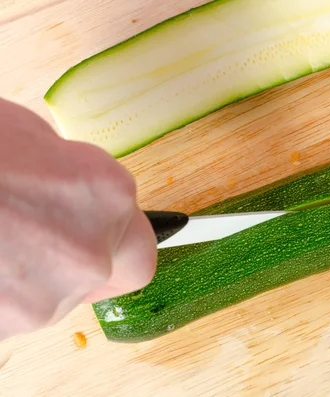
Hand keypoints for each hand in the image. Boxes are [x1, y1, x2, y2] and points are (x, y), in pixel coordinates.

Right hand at [0, 98, 156, 340]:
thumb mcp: (27, 135)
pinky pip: (16, 308)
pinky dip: (4, 288)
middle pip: (108, 274)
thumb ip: (71, 172)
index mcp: (105, 195)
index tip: (114, 233)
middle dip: (87, 255)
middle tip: (45, 230)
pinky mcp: (1, 327)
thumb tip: (77, 187)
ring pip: (57, 293)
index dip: (125, 237)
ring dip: (36, 270)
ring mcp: (43, 299)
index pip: (145, 242)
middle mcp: (88, 255)